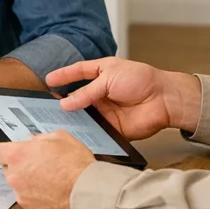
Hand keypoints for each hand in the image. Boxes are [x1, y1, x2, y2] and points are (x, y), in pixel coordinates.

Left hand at [0, 131, 94, 208]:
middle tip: (38, 162)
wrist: (87, 191)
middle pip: (7, 168)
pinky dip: (35, 194)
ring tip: (49, 177)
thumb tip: (32, 141)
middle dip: (19, 165)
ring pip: (18, 183)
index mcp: (18, 154)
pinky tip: (51, 189)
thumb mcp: (60, 137)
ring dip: (28, 180)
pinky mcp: (29, 208)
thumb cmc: (75, 163)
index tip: (0, 152)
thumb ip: (40, 138)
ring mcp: (20, 193)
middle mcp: (14, 175)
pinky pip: (27, 196)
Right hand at [46, 58, 200, 139]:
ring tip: (52, 123)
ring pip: (83, 116)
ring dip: (71, 119)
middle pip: (77, 97)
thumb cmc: (142, 80)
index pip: (78, 72)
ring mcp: (106, 111)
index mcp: (102, 74)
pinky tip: (72, 136)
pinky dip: (84, 134)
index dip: (63, 75)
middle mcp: (102, 92)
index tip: (48, 80)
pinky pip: (94, 132)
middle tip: (45, 107)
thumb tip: (66, 103)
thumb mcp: (110, 77)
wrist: (164, 100)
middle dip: (62, 101)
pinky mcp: (111, 128)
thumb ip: (87, 91)